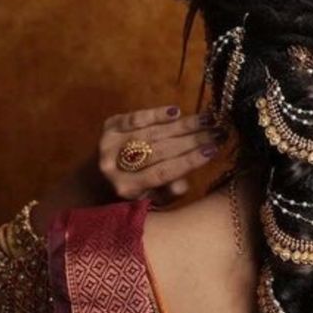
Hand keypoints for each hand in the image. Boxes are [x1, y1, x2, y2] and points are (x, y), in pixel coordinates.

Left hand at [99, 105, 221, 201]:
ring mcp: (108, 143)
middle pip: (159, 150)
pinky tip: (177, 112)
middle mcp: (114, 166)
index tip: (213, 150)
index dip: (188, 161)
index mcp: (126, 189)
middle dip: (191, 140)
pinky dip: (156, 114)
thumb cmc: (133, 194)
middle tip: (217, 131)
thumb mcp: (152, 201)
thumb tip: (182, 184)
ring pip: (151, 132)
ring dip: (182, 125)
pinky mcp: (108, 126)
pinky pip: (135, 118)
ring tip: (207, 119)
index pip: (163, 172)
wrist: (95, 180)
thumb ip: (167, 194)